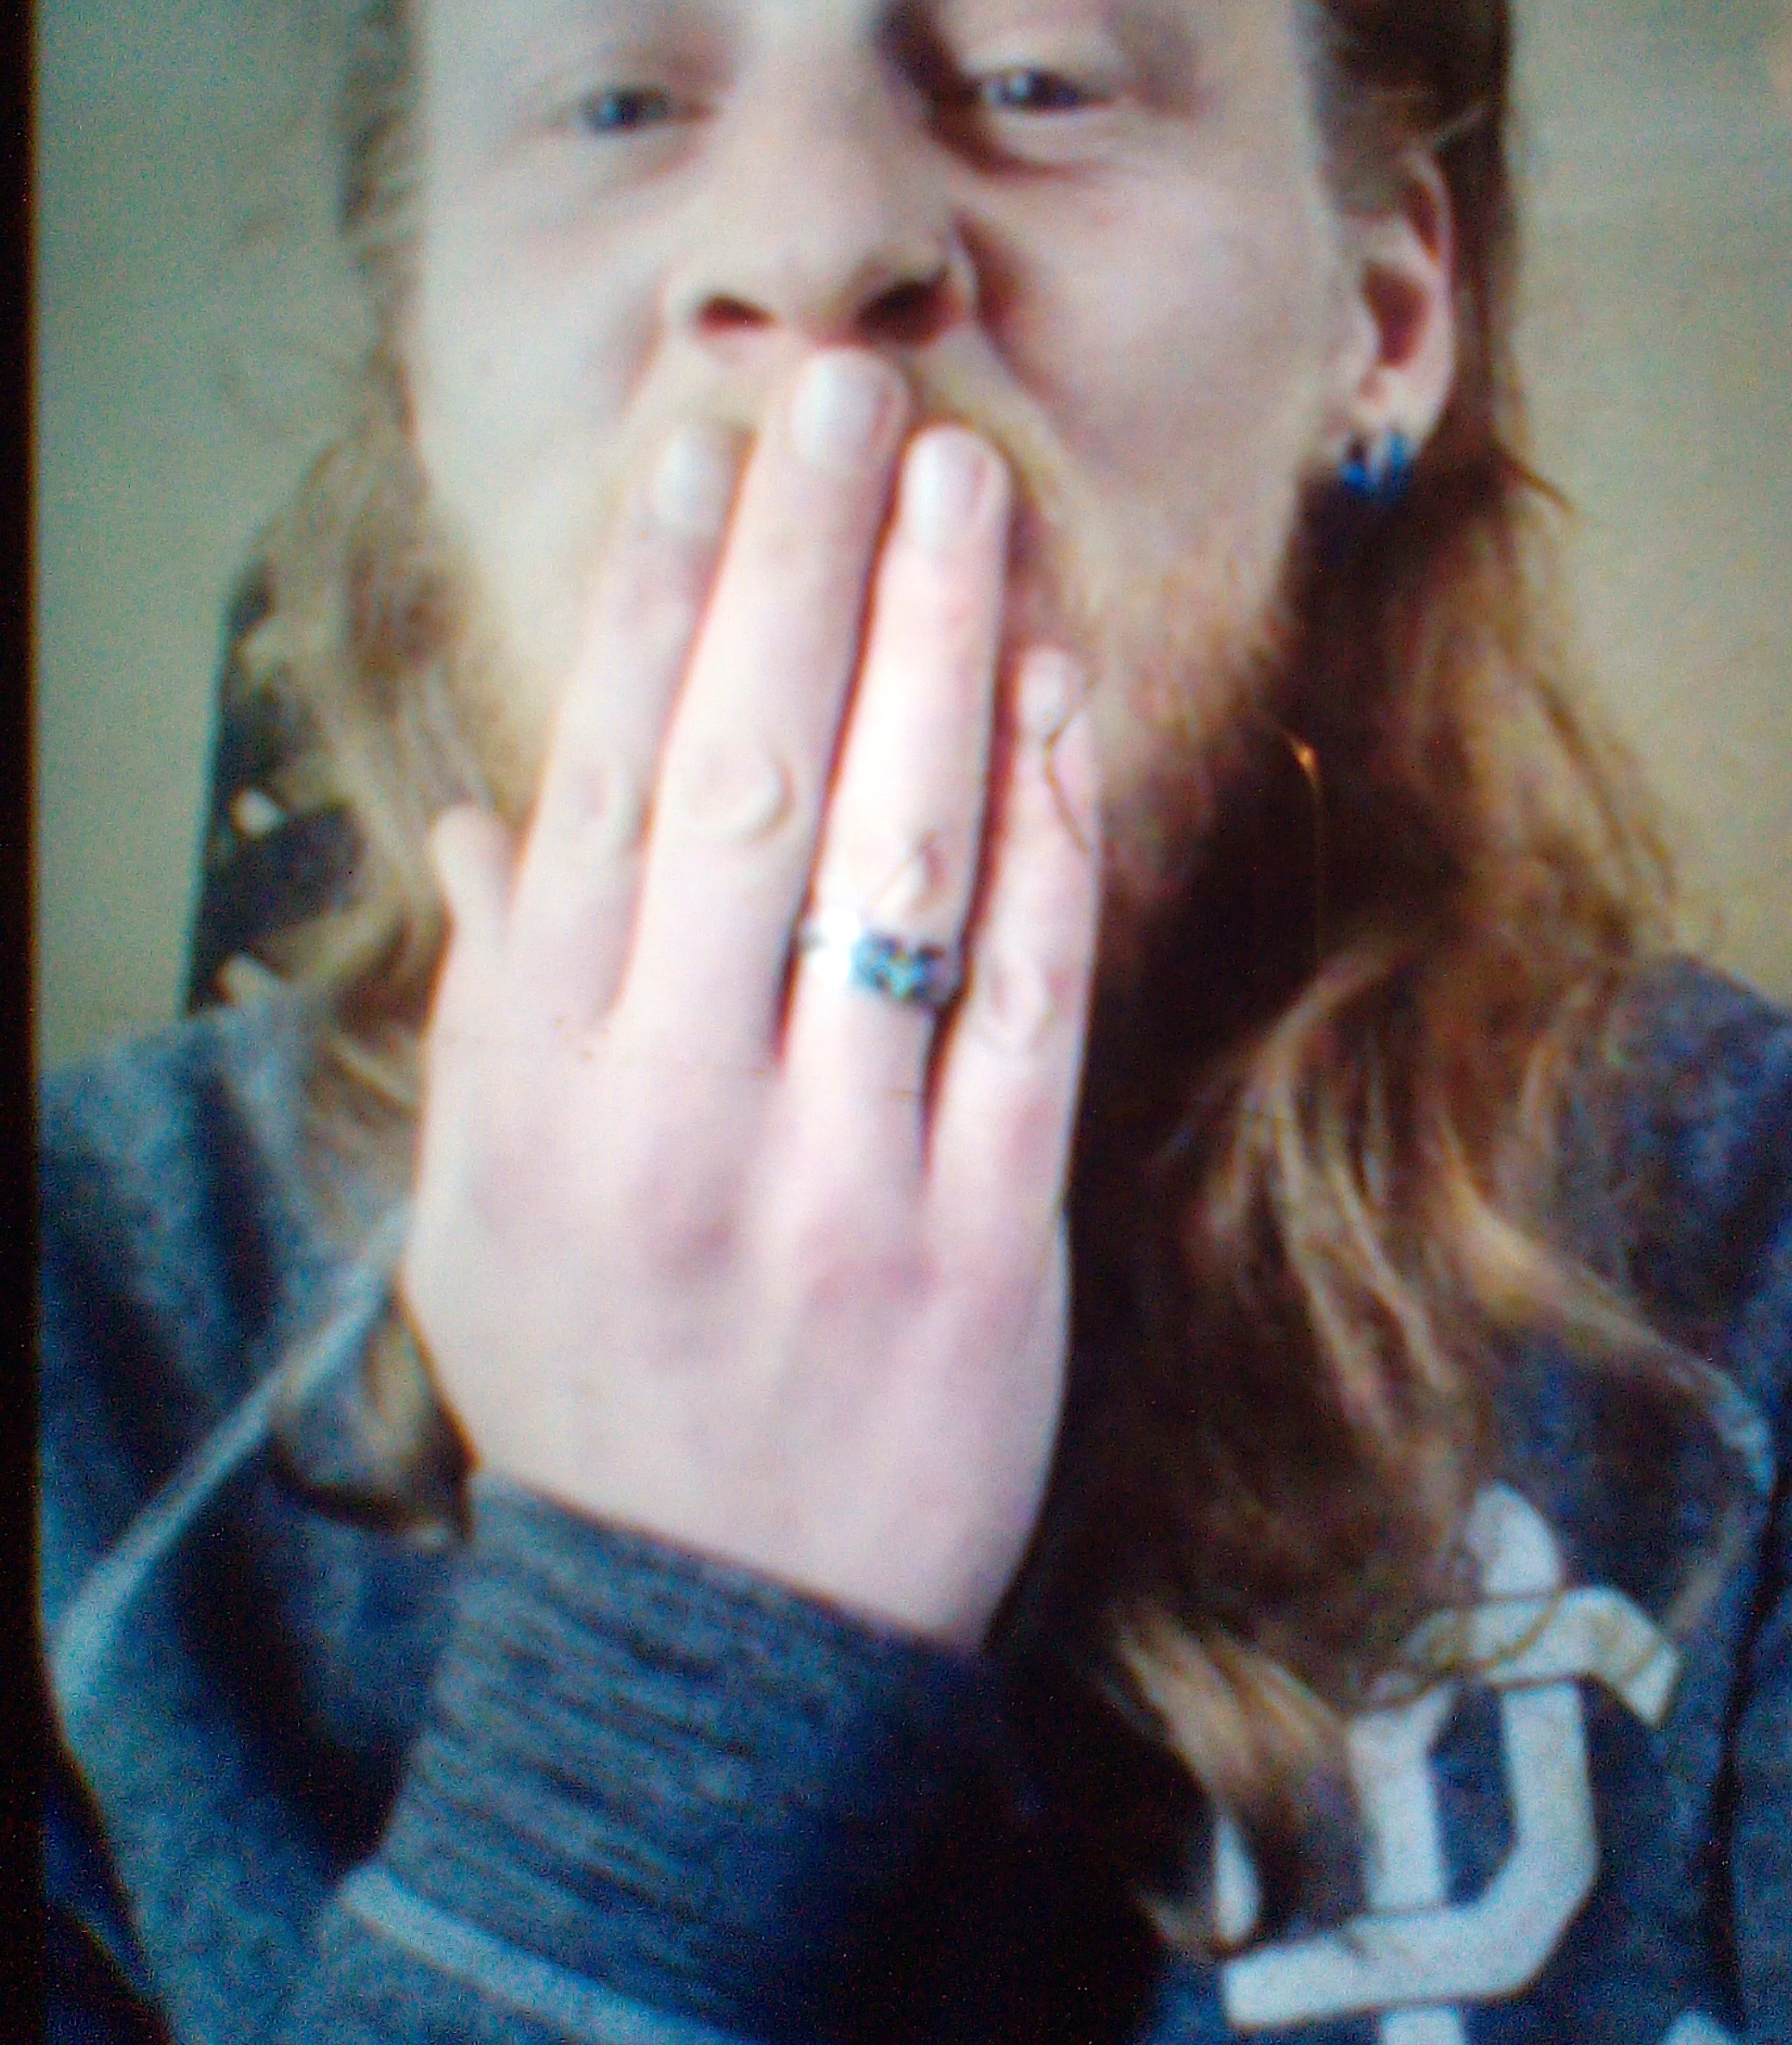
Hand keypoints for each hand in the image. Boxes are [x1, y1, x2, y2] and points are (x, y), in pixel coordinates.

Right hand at [400, 350, 1100, 1646]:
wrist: (722, 1653)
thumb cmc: (595, 1399)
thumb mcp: (480, 1219)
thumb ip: (486, 1005)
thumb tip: (483, 812)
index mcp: (546, 1090)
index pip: (597, 791)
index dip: (649, 603)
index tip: (699, 450)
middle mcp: (679, 1110)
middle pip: (745, 784)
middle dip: (798, 568)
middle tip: (847, 391)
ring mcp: (843, 1173)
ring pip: (898, 863)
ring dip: (934, 653)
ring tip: (963, 488)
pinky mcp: (988, 1241)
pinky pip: (1031, 999)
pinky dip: (1052, 838)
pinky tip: (1059, 697)